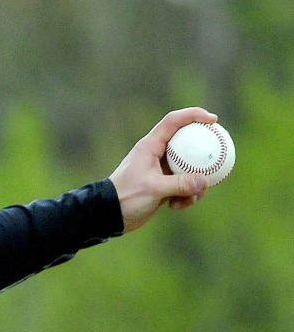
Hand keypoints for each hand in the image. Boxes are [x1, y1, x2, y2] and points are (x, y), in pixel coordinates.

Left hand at [108, 107, 214, 232]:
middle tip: (221, 155)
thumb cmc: (126, 197)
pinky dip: (186, 196)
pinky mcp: (163, 186)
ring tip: (193, 197)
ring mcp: (161, 170)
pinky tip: (177, 207)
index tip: (213, 120)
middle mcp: (156, 155)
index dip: (193, 115)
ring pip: (189, 168)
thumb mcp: (154, 189)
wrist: (109, 216)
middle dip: (203, 152)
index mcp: (150, 146)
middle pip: (187, 144)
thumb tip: (205, 182)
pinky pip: (183, 186)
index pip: (173, 121)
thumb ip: (180, 184)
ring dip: (195, 183)